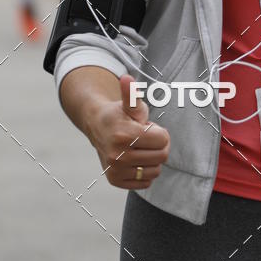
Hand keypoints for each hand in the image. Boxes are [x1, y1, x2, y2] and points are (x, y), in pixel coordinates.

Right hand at [87, 74, 170, 189]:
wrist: (97, 127)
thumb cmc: (119, 114)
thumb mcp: (129, 103)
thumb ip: (131, 93)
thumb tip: (126, 78)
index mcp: (124, 135)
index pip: (163, 139)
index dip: (159, 131)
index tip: (148, 127)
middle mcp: (118, 155)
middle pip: (162, 156)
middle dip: (158, 145)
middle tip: (145, 138)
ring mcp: (116, 170)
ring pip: (155, 171)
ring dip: (152, 159)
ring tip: (140, 148)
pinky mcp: (115, 180)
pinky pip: (145, 182)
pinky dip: (144, 172)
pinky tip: (135, 160)